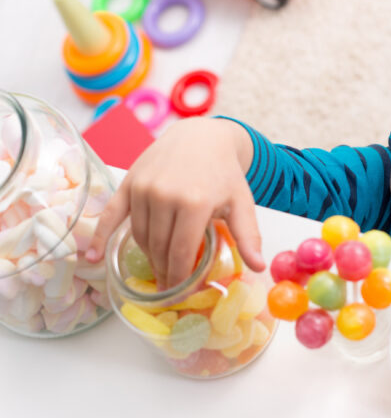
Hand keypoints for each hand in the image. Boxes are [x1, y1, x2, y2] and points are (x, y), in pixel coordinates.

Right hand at [87, 117, 264, 288]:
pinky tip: (94, 257)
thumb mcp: (242, 202)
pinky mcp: (128, 182)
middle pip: (159, 248)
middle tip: (170, 287)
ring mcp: (144, 188)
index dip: (181, 277)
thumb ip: (248, 235)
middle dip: (165, 272)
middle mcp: (166, 195)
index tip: (182, 293)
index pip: (182, 253)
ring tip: (158, 269)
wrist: (202, 136)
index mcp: (195, 203)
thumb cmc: (223, 172)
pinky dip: (101, 237)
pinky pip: (110, 215)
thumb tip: (259, 266)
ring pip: (139, 236)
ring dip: (147, 257)